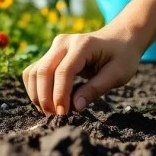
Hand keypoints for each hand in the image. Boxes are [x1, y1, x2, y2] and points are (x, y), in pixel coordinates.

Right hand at [21, 24, 145, 114]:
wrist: (120, 37)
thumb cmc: (122, 56)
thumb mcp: (117, 74)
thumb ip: (95, 89)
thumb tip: (75, 107)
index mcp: (83, 45)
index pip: (63, 71)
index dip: (60, 95)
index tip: (63, 114)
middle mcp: (64, 42)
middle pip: (43, 71)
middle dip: (45, 98)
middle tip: (55, 118)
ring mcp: (55, 46)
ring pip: (33, 72)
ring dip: (37, 95)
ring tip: (50, 112)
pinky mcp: (50, 53)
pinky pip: (33, 71)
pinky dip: (35, 88)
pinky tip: (47, 102)